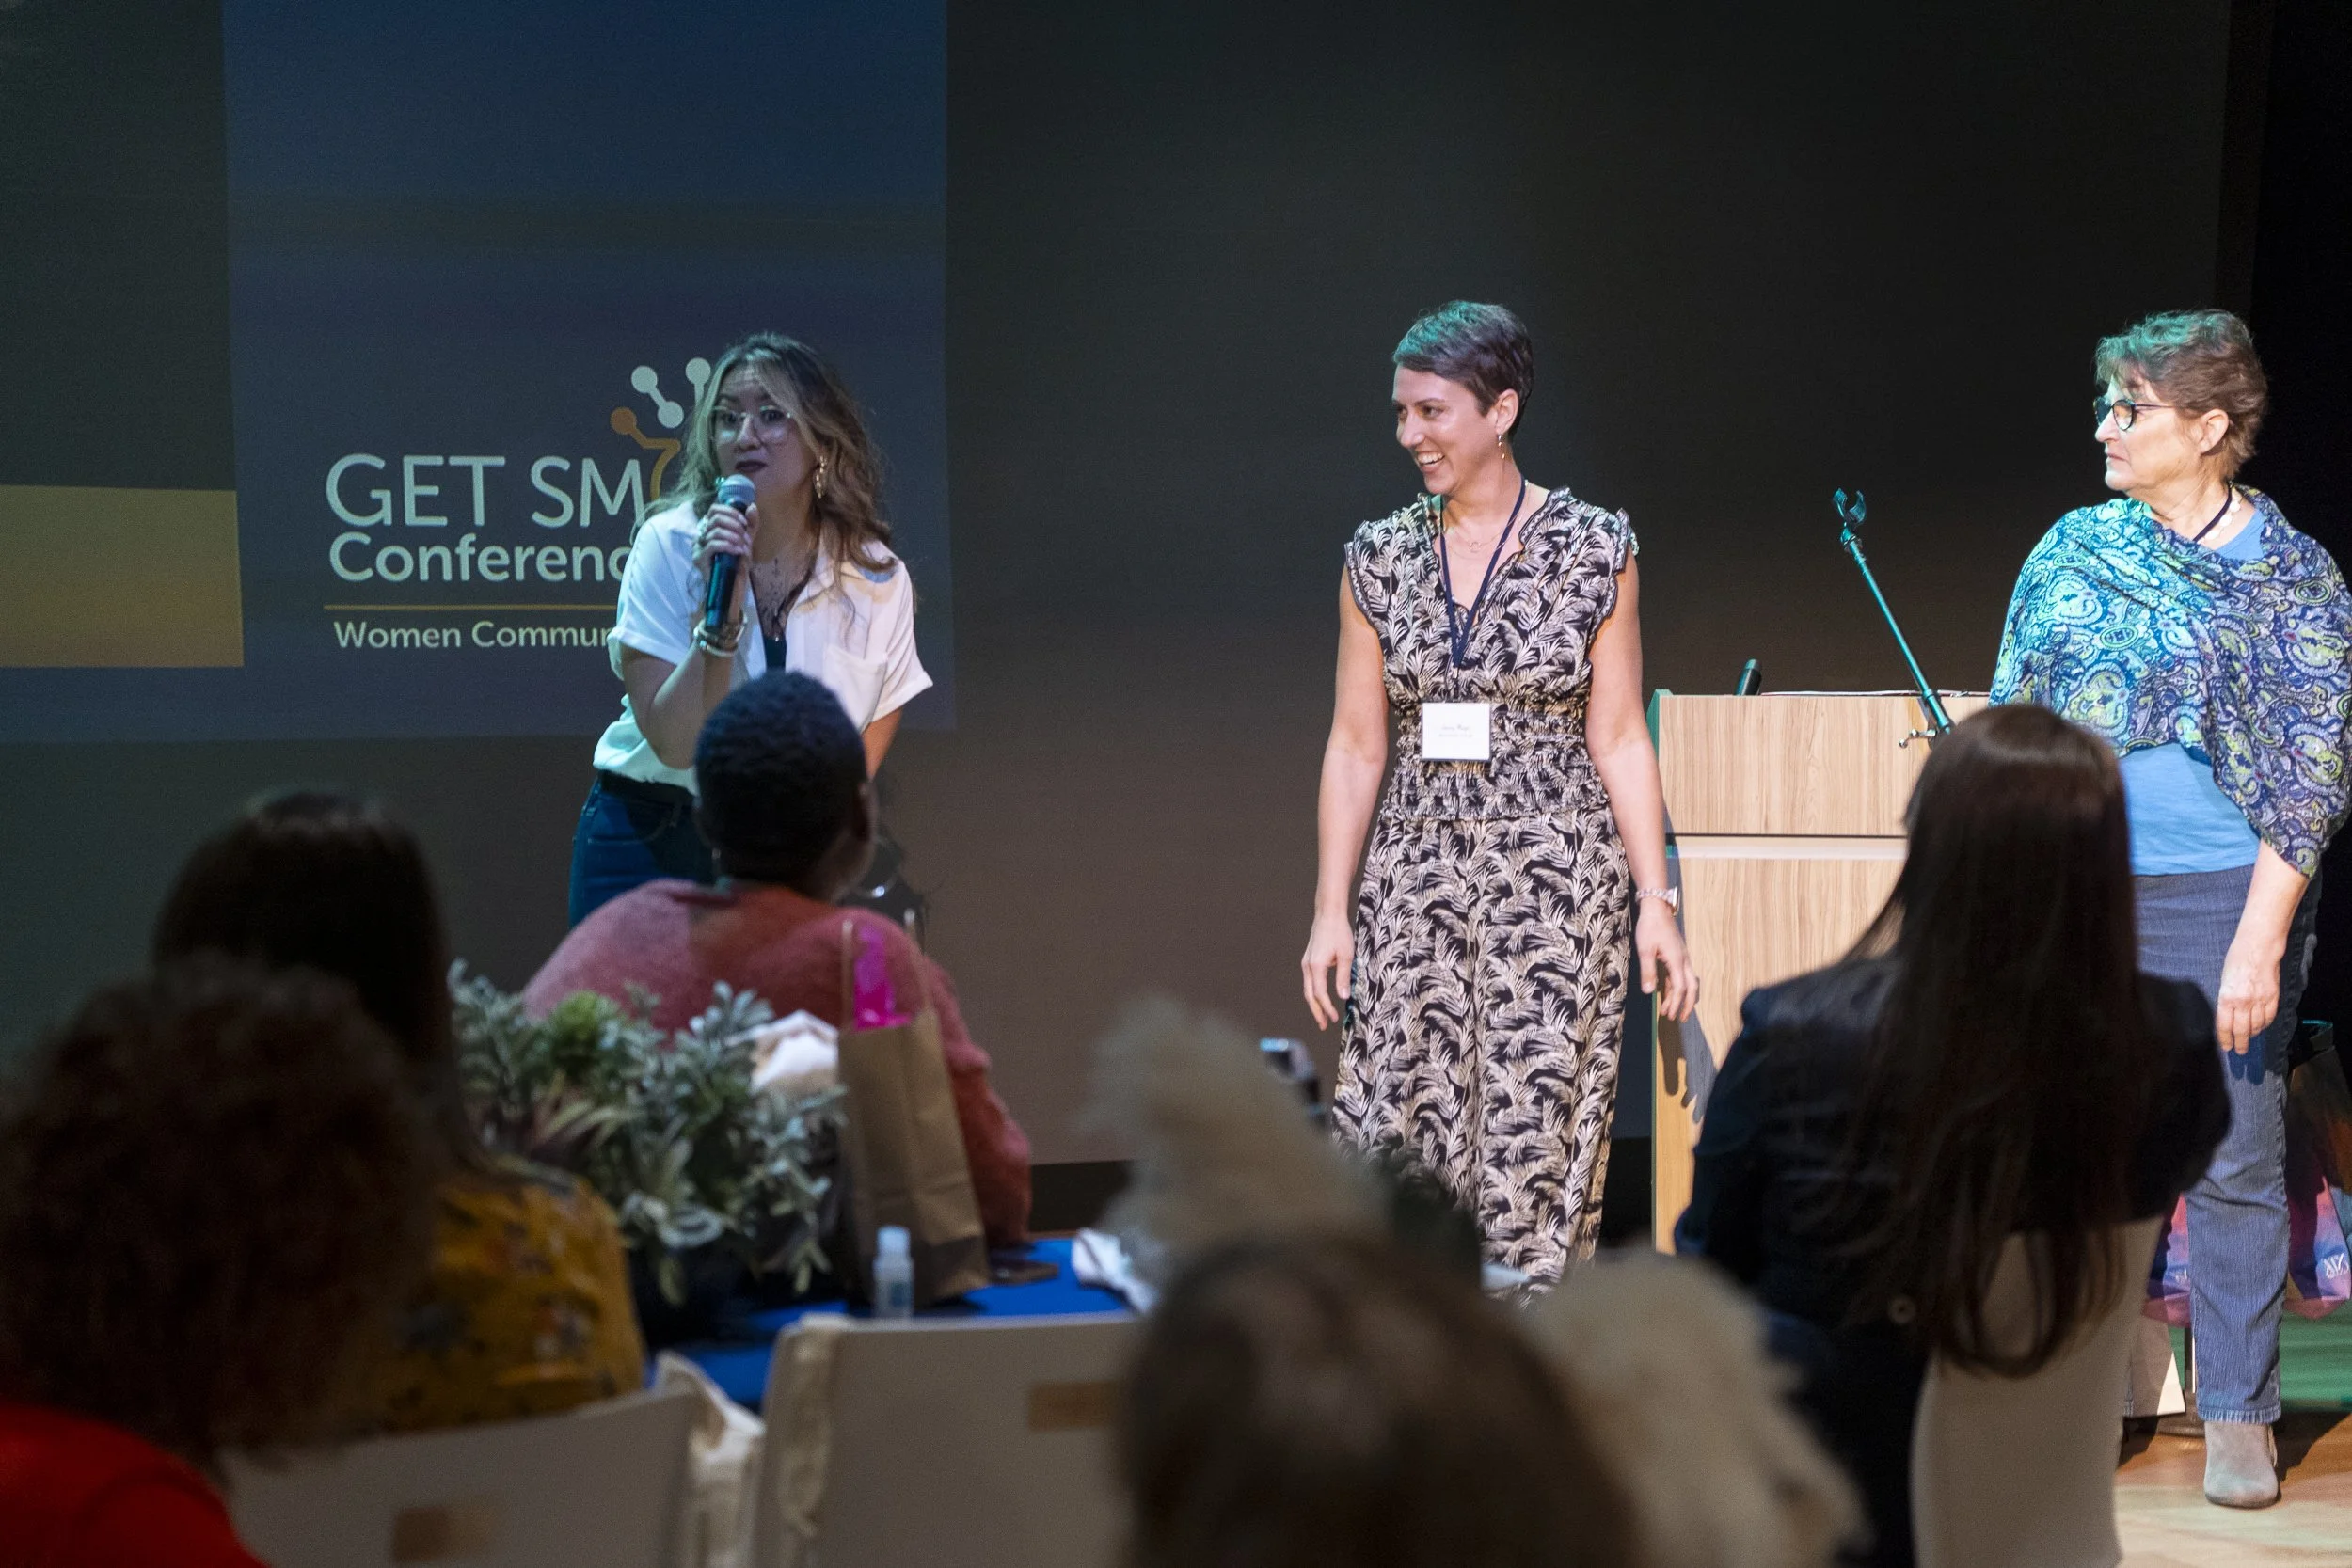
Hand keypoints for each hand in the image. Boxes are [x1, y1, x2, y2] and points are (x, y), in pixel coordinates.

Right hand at [693, 501, 757, 622]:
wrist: (733, 585)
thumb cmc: (737, 562)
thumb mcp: (747, 540)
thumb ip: (751, 524)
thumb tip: (752, 506)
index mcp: (710, 528)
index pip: (715, 509)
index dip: (731, 513)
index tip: (745, 523)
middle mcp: (701, 534)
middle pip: (715, 519)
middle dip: (735, 526)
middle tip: (747, 538)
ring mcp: (698, 546)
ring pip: (715, 532)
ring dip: (735, 538)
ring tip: (744, 548)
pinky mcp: (699, 558)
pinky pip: (713, 545)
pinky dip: (728, 546)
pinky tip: (738, 551)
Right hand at [1301, 910, 1354, 1030]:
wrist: (1328, 914)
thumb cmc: (1338, 933)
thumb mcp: (1346, 956)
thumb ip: (1343, 977)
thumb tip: (1343, 997)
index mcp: (1316, 967)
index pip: (1320, 994)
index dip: (1327, 1008)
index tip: (1335, 1019)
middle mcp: (1308, 966)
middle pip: (1309, 995)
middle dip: (1316, 1011)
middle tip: (1323, 1025)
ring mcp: (1306, 963)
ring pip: (1308, 989)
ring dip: (1315, 1003)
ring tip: (1323, 1015)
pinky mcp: (1309, 960)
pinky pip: (1310, 981)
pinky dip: (1314, 992)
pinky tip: (1321, 997)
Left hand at [1636, 898, 1698, 1021]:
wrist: (1657, 908)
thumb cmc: (1650, 927)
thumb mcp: (1645, 950)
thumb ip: (1648, 971)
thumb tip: (1649, 992)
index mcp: (1677, 960)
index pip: (1680, 987)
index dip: (1675, 1003)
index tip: (1668, 1015)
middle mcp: (1683, 960)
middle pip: (1691, 988)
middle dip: (1686, 1005)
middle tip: (1679, 1019)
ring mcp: (1682, 958)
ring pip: (1688, 982)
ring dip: (1681, 997)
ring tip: (1671, 1011)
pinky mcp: (1677, 955)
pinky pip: (1680, 975)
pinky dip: (1676, 987)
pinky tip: (1667, 994)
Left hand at [2215, 931, 2283, 1054]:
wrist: (2258, 949)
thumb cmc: (2236, 960)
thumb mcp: (2223, 980)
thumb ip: (2226, 999)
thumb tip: (2227, 1015)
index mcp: (2227, 998)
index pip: (2224, 1025)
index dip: (2225, 1038)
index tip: (2226, 1047)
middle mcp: (2243, 1003)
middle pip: (2242, 1030)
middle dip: (2240, 1043)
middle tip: (2240, 1051)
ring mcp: (2260, 1001)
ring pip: (2257, 1026)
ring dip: (2252, 1034)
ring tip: (2249, 1038)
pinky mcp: (2273, 998)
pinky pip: (2269, 1017)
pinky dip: (2264, 1025)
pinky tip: (2261, 1027)